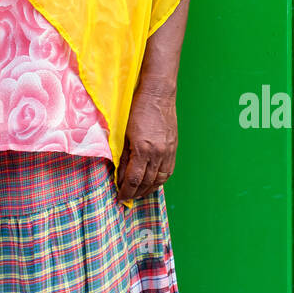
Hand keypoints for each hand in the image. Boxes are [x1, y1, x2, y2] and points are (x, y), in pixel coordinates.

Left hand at [115, 86, 177, 200]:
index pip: (134, 179)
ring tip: (139, 194)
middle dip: (136, 193)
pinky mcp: (173, 149)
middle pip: (147, 183)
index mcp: (143, 149)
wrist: (157, 95)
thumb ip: (123, 156)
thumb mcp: (124, 133)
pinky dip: (160, 181)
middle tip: (127, 198)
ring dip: (148, 190)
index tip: (120, 197)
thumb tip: (120, 173)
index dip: (126, 191)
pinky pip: (168, 172)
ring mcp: (168, 152)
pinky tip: (153, 183)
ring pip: (159, 180)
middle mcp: (158, 154)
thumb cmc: (137, 109)